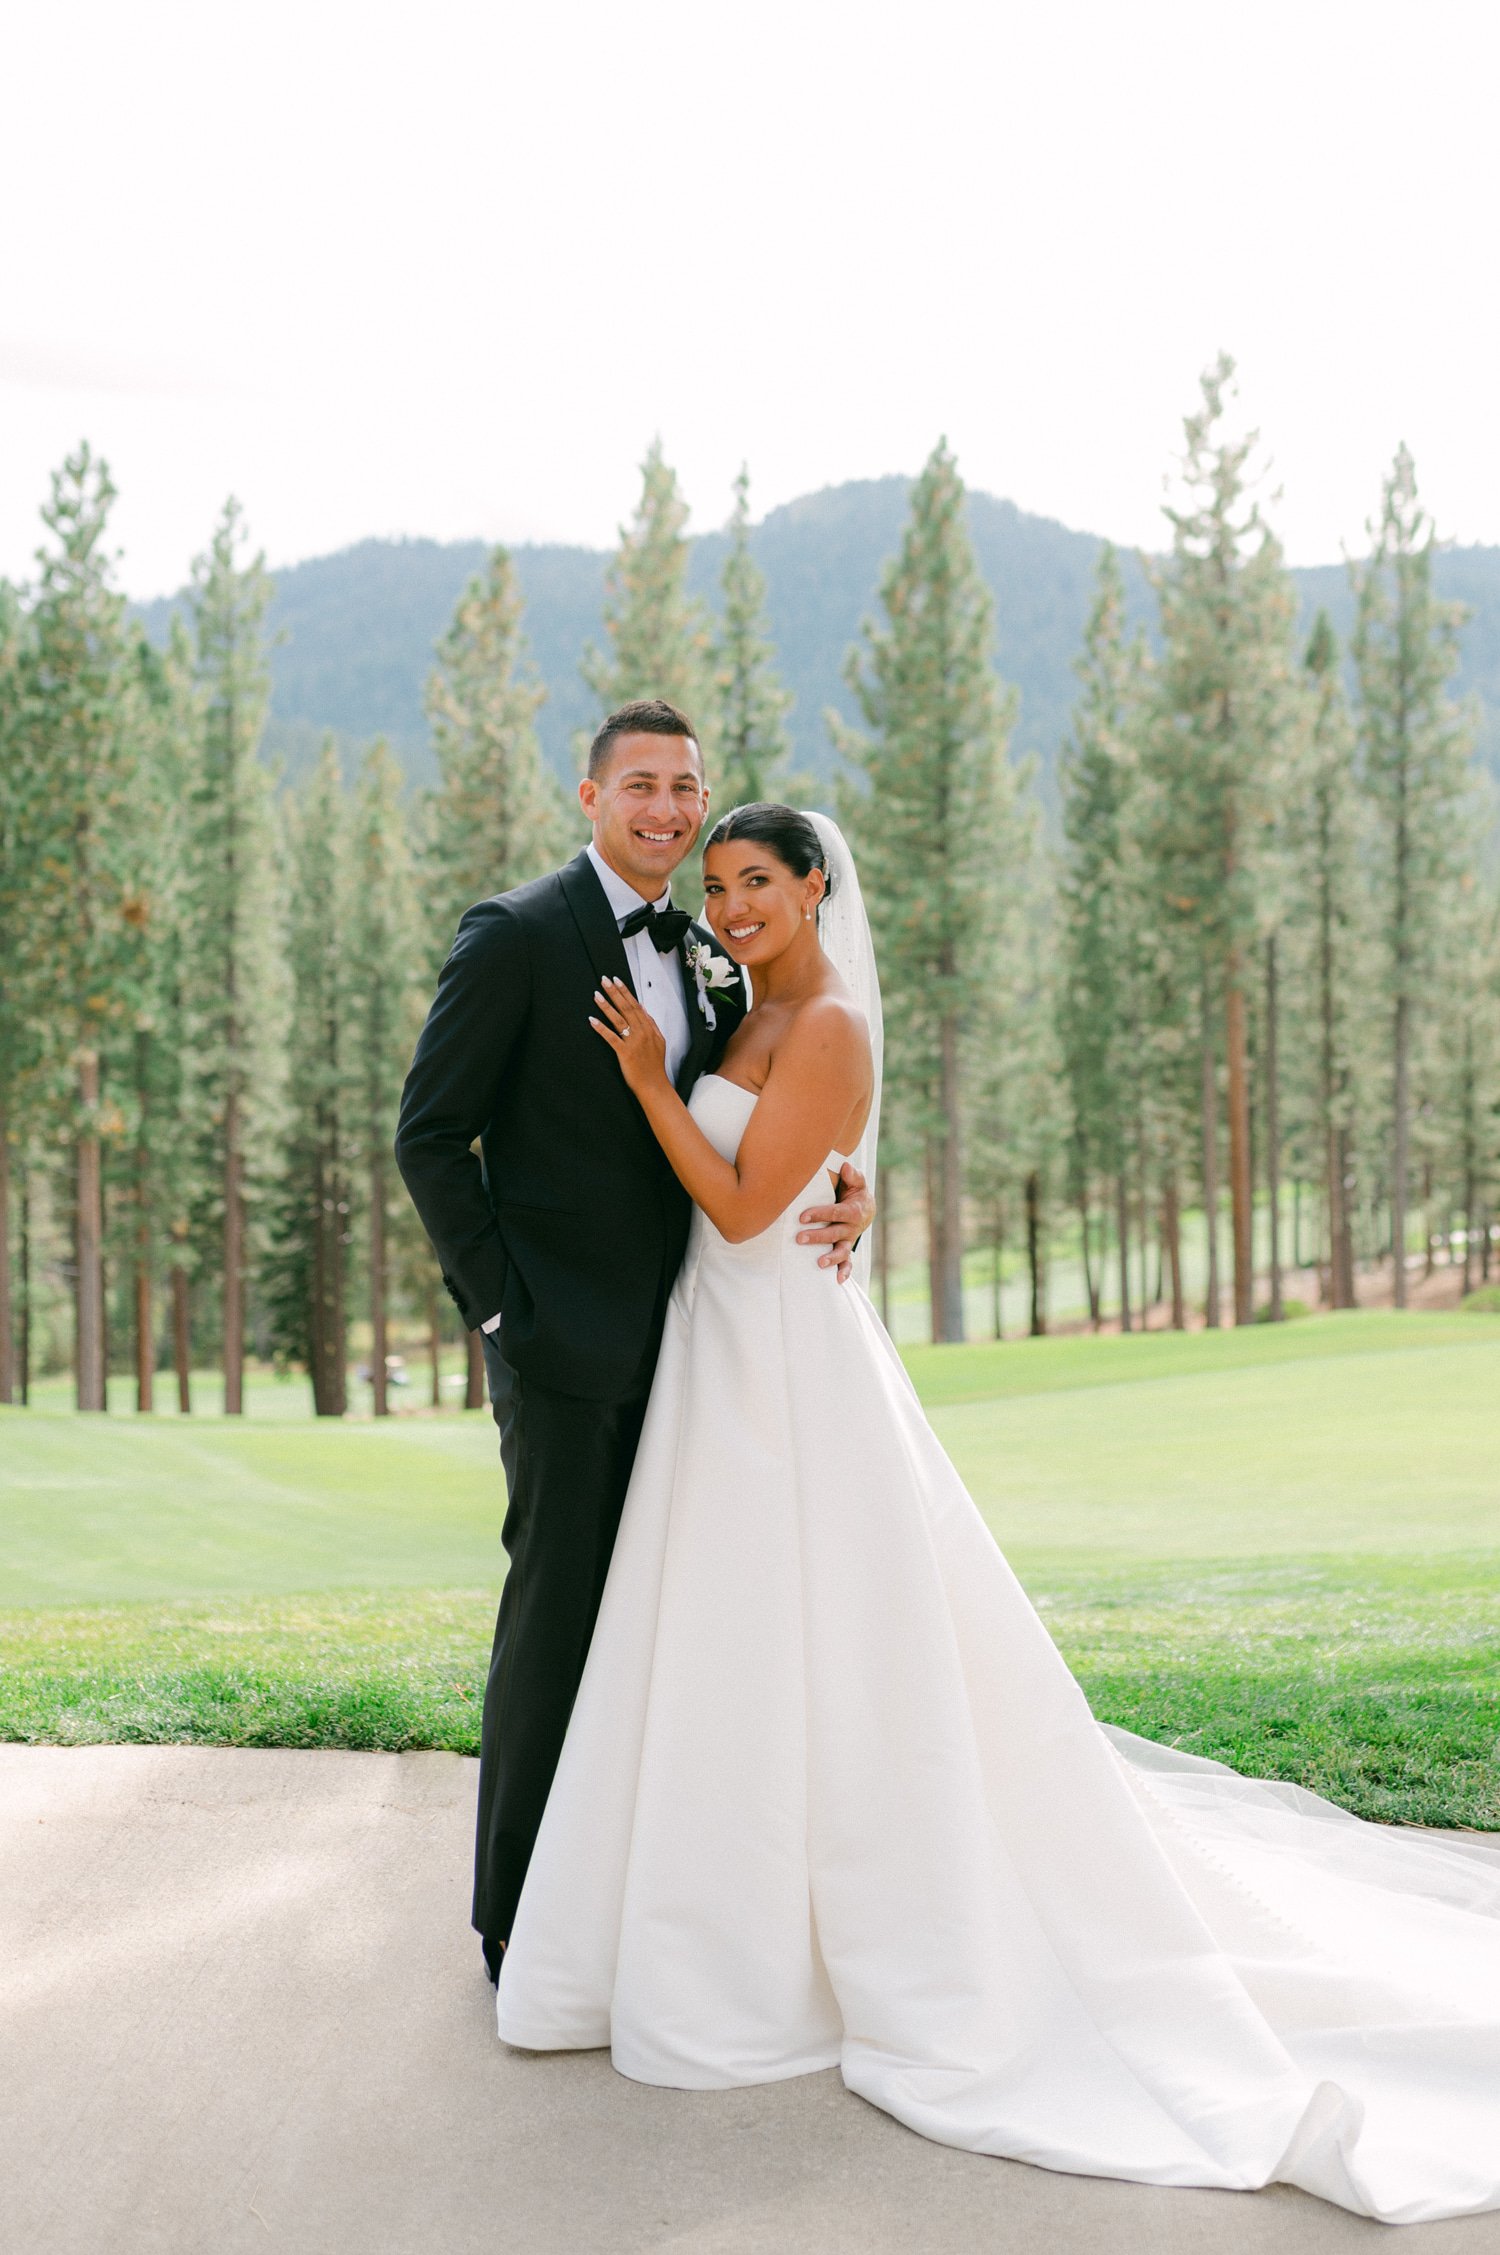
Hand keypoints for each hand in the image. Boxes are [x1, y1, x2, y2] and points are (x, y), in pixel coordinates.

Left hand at [590, 976, 668, 1097]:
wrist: (654, 1085)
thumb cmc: (654, 1065)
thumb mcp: (659, 1041)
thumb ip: (651, 1023)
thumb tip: (643, 1008)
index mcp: (649, 1028)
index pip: (636, 1005)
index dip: (625, 992)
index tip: (616, 980)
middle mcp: (642, 1033)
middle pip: (627, 1008)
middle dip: (615, 993)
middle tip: (604, 980)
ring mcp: (633, 1043)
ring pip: (618, 1020)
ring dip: (606, 1006)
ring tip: (596, 994)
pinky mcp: (624, 1053)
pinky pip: (611, 1038)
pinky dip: (601, 1028)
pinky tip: (592, 1019)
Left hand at [797, 1160, 874, 1285]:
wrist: (866, 1208)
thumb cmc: (854, 1192)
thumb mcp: (856, 1182)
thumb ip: (852, 1175)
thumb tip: (845, 1165)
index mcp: (852, 1211)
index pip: (834, 1213)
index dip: (819, 1214)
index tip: (802, 1217)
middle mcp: (852, 1228)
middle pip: (834, 1233)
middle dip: (817, 1237)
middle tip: (799, 1238)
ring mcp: (849, 1240)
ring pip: (841, 1251)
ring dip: (831, 1258)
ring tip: (819, 1263)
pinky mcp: (847, 1248)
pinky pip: (847, 1263)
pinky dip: (844, 1272)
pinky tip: (837, 1280)